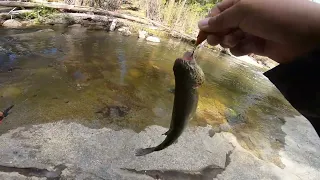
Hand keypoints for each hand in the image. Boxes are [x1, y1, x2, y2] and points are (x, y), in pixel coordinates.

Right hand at [198, 0, 319, 62]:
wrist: (304, 34)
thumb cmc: (272, 15)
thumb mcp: (243, 11)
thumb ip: (220, 19)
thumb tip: (201, 23)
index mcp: (242, 2)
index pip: (218, 12)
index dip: (208, 23)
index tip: (201, 36)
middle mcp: (246, 16)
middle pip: (222, 26)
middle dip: (217, 34)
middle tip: (215, 41)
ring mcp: (252, 30)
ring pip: (230, 38)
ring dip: (229, 41)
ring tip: (235, 41)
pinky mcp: (257, 45)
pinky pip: (241, 48)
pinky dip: (240, 49)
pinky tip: (245, 48)